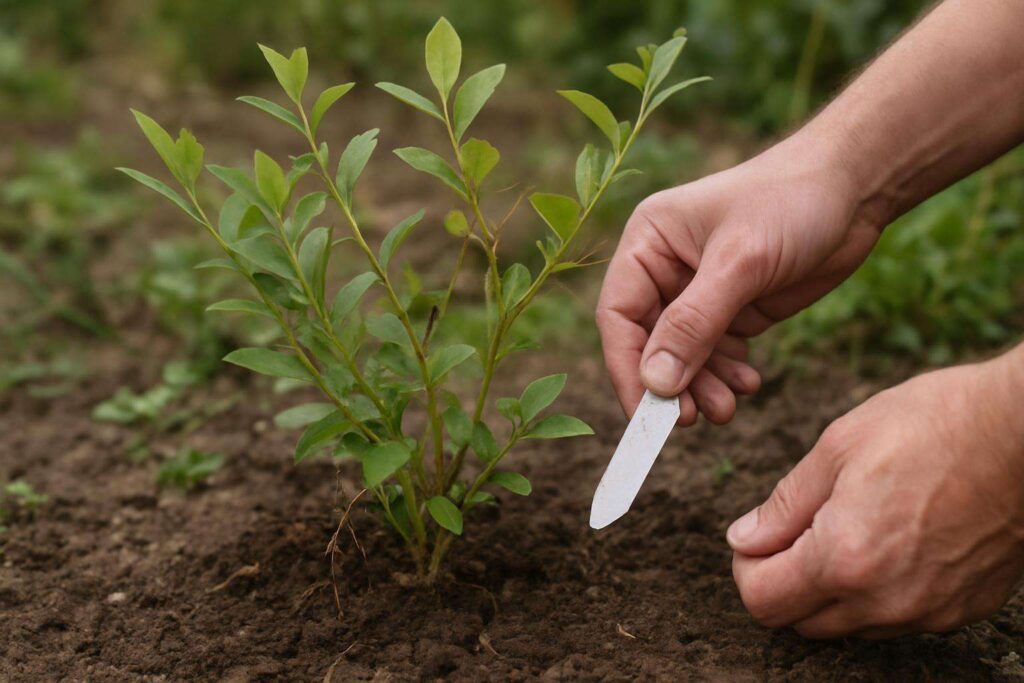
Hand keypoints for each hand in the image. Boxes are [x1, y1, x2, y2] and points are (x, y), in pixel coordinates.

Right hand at [597, 131, 881, 421]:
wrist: (856, 186)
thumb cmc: (790, 201)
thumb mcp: (740, 262)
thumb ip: (694, 324)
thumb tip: (655, 384)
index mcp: (648, 242)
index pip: (619, 314)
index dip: (626, 366)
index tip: (646, 412)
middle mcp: (665, 269)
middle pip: (648, 342)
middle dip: (670, 383)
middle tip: (693, 418)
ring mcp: (699, 292)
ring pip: (683, 357)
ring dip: (701, 387)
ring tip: (728, 408)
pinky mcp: (734, 309)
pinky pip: (716, 356)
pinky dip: (727, 377)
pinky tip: (749, 383)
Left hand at [729, 350, 1023, 637]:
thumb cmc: (932, 425)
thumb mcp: (838, 446)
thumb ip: (784, 504)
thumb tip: (744, 539)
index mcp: (843, 558)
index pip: (763, 601)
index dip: (747, 568)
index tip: (758, 537)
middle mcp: (884, 600)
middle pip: (800, 622)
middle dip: (783, 580)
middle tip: (798, 529)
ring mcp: (927, 612)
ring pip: (847, 625)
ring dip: (829, 589)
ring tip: (850, 526)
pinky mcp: (960, 610)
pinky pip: (896, 618)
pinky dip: (877, 591)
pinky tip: (892, 539)